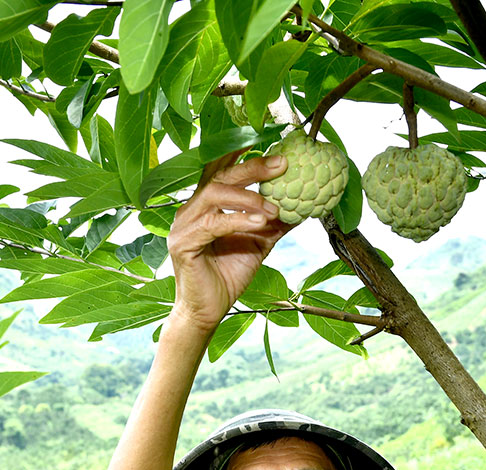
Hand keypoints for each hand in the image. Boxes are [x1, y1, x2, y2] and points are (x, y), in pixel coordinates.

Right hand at [166, 152, 291, 331]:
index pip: (221, 169)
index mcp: (205, 205)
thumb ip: (275, 222)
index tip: (270, 141)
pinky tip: (259, 222)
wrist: (208, 310)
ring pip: (214, 194)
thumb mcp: (259, 242)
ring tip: (274, 207)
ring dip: (248, 197)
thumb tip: (303, 206)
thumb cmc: (228, 275)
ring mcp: (183, 225)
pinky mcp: (182, 243)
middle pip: (220, 175)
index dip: (241, 151)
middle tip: (282, 164)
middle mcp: (191, 209)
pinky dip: (237, 219)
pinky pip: (212, 224)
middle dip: (253, 167)